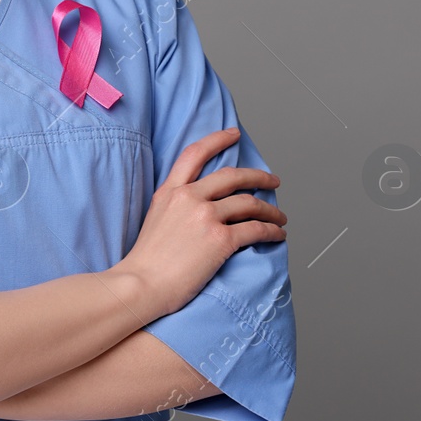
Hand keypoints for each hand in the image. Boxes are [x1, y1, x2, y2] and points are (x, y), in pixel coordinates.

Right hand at [116, 127, 286, 318]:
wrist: (140, 285)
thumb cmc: (146, 263)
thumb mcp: (155, 219)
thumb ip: (175, 205)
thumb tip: (199, 205)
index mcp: (170, 192)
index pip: (196, 154)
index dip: (217, 140)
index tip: (233, 135)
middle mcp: (189, 198)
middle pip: (233, 176)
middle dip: (259, 176)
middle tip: (272, 180)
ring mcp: (206, 216)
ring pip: (250, 202)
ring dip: (270, 209)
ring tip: (280, 216)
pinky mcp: (220, 239)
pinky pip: (256, 229)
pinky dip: (272, 230)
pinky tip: (278, 234)